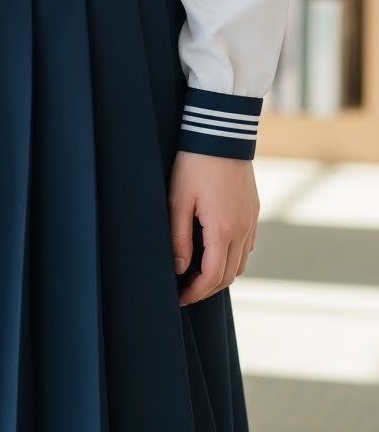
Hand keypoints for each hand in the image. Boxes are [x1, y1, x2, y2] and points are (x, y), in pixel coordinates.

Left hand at [168, 150, 258, 306]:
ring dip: (221, 275)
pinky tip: (214, 252)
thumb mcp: (178, 201)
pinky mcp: (253, 211)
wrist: (221, 133)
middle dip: (207, 289)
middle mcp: (243, 229)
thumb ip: (178, 239)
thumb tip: (179, 270)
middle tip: (185, 292)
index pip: (212, 277)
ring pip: (240, 263)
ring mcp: (251, 220)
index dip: (195, 293)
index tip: (179, 298)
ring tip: (197, 275)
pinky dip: (232, 257)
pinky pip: (247, 246)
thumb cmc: (194, 164)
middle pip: (229, 276)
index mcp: (223, 229)